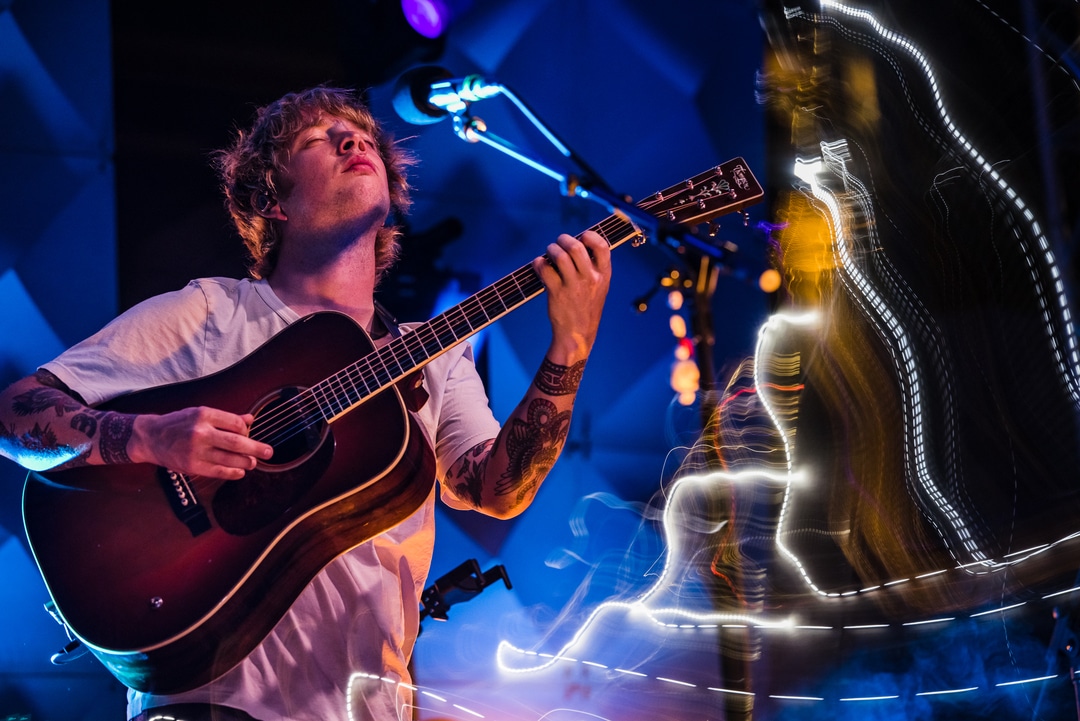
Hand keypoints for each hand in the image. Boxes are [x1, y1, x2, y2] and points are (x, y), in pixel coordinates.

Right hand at [128, 407, 274, 479]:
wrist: (150, 437)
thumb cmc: (179, 423)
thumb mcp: (200, 413)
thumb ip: (226, 418)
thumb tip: (251, 419)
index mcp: (204, 415)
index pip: (235, 423)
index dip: (246, 429)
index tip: (248, 433)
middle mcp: (200, 432)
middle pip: (235, 442)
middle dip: (255, 448)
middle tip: (269, 452)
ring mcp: (195, 451)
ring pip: (229, 459)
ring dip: (245, 462)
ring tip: (253, 462)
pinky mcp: (192, 466)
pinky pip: (218, 471)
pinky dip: (232, 472)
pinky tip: (240, 471)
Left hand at [532, 230, 611, 363]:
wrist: (578, 334)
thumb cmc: (586, 308)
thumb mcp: (599, 288)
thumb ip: (593, 268)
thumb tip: (576, 244)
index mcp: (603, 275)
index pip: (602, 246)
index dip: (590, 236)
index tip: (582, 237)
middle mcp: (590, 279)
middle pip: (576, 247)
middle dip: (563, 240)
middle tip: (558, 243)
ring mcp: (573, 286)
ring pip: (560, 256)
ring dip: (551, 250)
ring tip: (548, 253)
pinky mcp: (557, 293)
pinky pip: (545, 269)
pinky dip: (538, 263)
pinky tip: (539, 265)